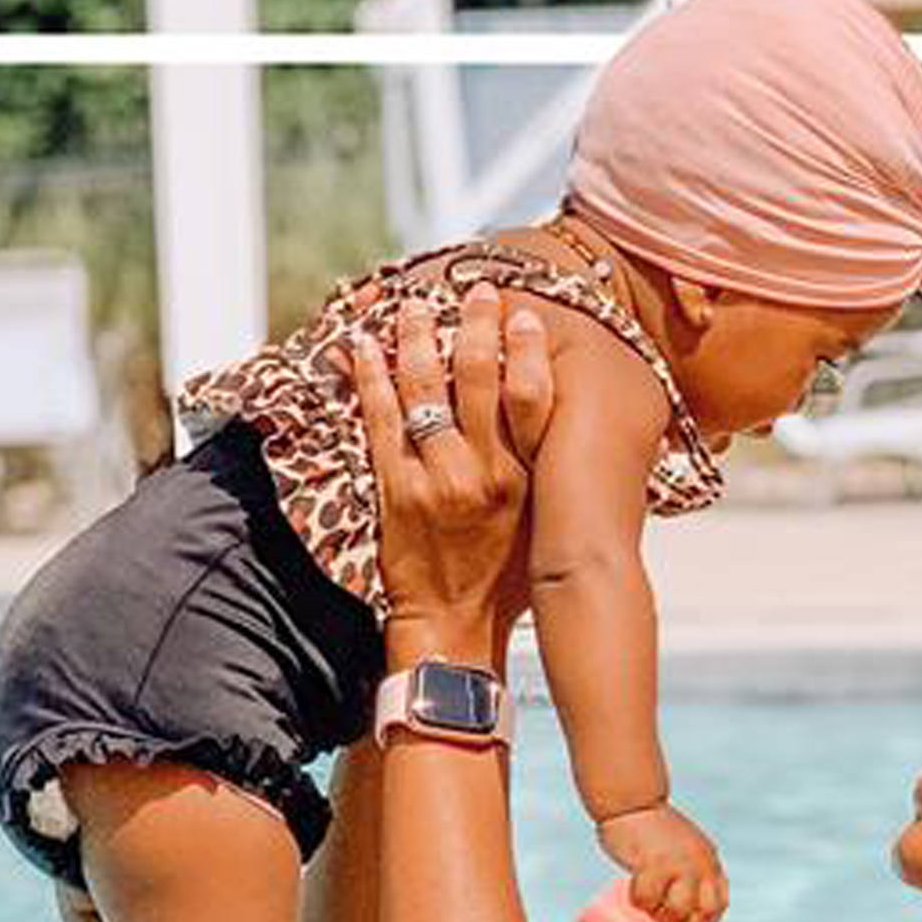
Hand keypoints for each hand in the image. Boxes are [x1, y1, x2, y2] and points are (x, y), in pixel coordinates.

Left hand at [343, 282, 556, 647]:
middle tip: (475, 293)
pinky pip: (380, 420)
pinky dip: (370, 377)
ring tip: (415, 306)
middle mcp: (485, 475)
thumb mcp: (541, 526)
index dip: (527, 350)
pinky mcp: (397, 492)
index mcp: (527, 480)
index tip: (523, 316)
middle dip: (476, 327)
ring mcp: (438, 481)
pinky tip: (363, 345)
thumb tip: (558, 421)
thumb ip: (545, 473)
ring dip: (419, 338)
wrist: (453, 629)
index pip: (532, 397)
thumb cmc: (502, 582)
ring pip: (427, 390)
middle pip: (480, 379)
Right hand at [597, 802, 728, 921]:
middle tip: (659, 914)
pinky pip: (646, 899)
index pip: (718, 906)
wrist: (632, 800)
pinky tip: (632, 880)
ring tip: (646, 896)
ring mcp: (680, 863)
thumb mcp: (682, 852)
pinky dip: (636, 898)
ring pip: (679, 910)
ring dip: (657, 913)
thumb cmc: (651, 831)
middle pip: (704, 913)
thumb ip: (689, 877)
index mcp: (709, 862)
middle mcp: (701, 864)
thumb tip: (679, 918)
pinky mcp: (655, 863)